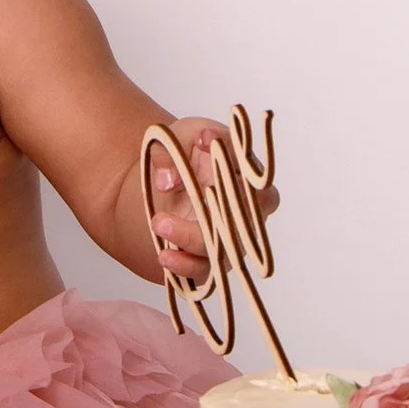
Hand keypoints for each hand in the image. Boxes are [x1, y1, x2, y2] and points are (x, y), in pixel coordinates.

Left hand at [145, 116, 277, 283]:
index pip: (250, 166)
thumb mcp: (175, 137)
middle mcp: (245, 208)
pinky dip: (187, 266)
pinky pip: (207, 270)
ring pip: (226, 246)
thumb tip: (169, 177)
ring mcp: (232, 236)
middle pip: (246, 213)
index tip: (203, 141)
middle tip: (176, 190)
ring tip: (158, 223)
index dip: (231, 155)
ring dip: (191, 237)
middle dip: (216, 206)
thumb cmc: (183, 155)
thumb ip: (173, 148)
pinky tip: (166, 257)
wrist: (163, 185)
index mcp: (243, 172)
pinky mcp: (213, 258)